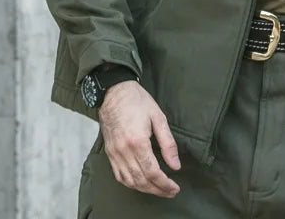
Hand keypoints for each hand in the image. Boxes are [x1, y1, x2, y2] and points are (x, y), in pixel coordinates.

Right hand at [98, 80, 180, 197]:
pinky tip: (140, 183)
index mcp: (137, 141)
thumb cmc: (137, 101)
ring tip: (158, 189)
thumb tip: (175, 165)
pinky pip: (119, 175)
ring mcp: (114, 153)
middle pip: (141, 180)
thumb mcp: (158, 117)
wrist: (114, 91)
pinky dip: (131, 183)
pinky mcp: (109, 152)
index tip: (175, 188)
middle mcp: (123, 151)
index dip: (165, 184)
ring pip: (130, 181)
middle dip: (158, 189)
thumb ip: (168, 143)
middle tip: (170, 192)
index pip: (152, 172)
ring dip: (145, 189)